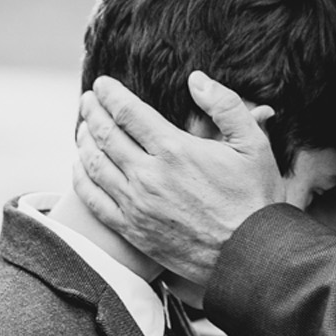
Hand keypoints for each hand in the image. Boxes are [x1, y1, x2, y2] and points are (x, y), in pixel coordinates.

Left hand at [76, 72, 286, 286]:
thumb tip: (196, 79)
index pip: (128, 112)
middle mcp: (149, 176)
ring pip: (94, 165)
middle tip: (88, 100)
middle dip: (93, 112)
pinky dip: (81, 179)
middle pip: (105, 135)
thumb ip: (225, 105)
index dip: (111, 94)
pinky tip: (80, 167)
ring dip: (84, 141)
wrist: (250, 256)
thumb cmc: (255, 199)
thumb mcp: (254, 144)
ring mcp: (136, 205)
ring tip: (83, 127)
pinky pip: (94, 201)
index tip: (102, 84)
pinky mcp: (132, 230)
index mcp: (175, 150)